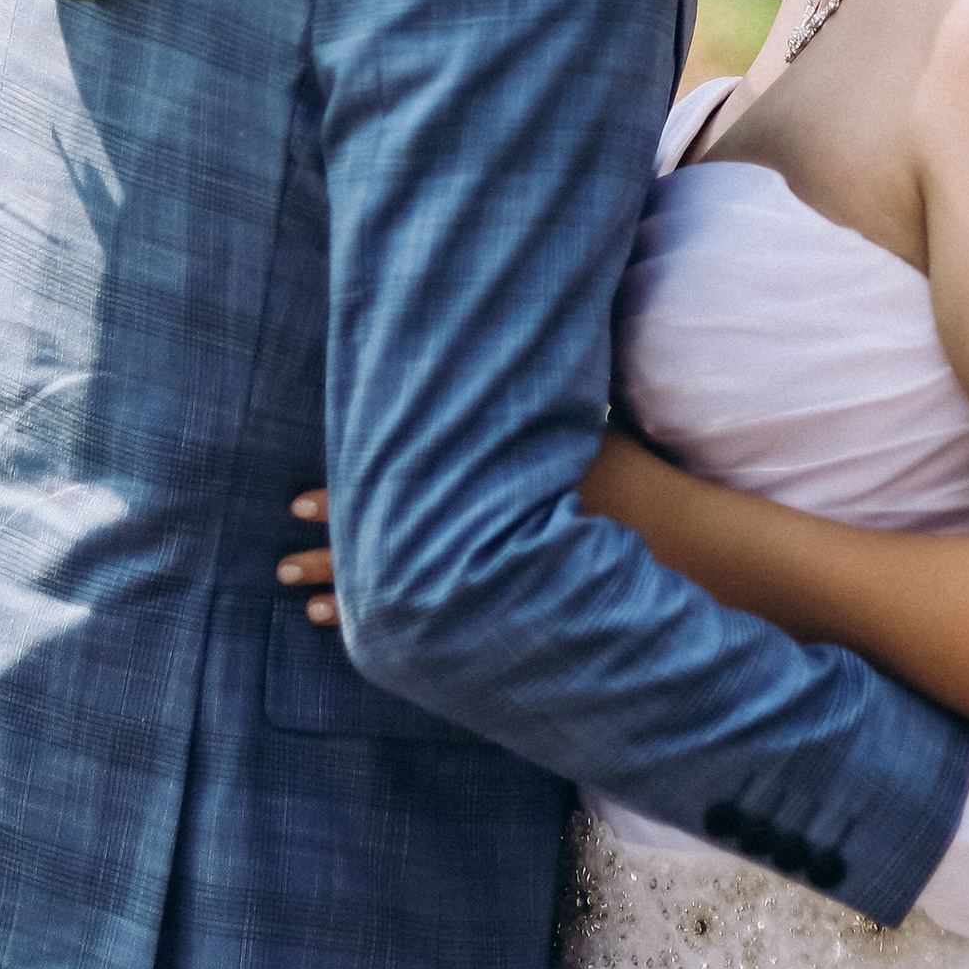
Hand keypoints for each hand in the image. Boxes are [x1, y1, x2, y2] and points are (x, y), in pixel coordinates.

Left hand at [275, 438, 669, 626]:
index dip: (343, 496)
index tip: (296, 504)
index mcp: (485, 489)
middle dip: (330, 552)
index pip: (394, 493)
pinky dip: (393, 623)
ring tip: (303, 600)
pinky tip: (361, 631)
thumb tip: (489, 337)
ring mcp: (493, 584)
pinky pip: (434, 623)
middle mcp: (481, 541)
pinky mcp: (507, 614)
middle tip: (281, 557)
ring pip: (403, 592)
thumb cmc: (635, 475)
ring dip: (351, 592)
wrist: (687, 548)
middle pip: (387, 546)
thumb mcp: (583, 423)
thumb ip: (530, 400)